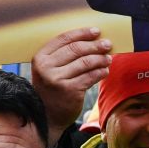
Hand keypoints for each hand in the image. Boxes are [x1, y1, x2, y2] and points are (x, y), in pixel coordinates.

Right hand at [31, 27, 112, 143]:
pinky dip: (100, 72)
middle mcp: (46, 67)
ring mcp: (58, 79)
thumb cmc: (50, 88)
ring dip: (100, 59)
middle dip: (94, 45)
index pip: (64, 39)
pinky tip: (105, 70)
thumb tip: (89, 40)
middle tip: (107, 44)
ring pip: (85, 62)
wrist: (46, 116)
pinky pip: (90, 77)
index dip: (82, 33)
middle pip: (76, 49)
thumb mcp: (47, 70)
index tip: (95, 31)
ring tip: (108, 58)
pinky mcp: (70, 91)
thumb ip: (61, 56)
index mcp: (40, 57)